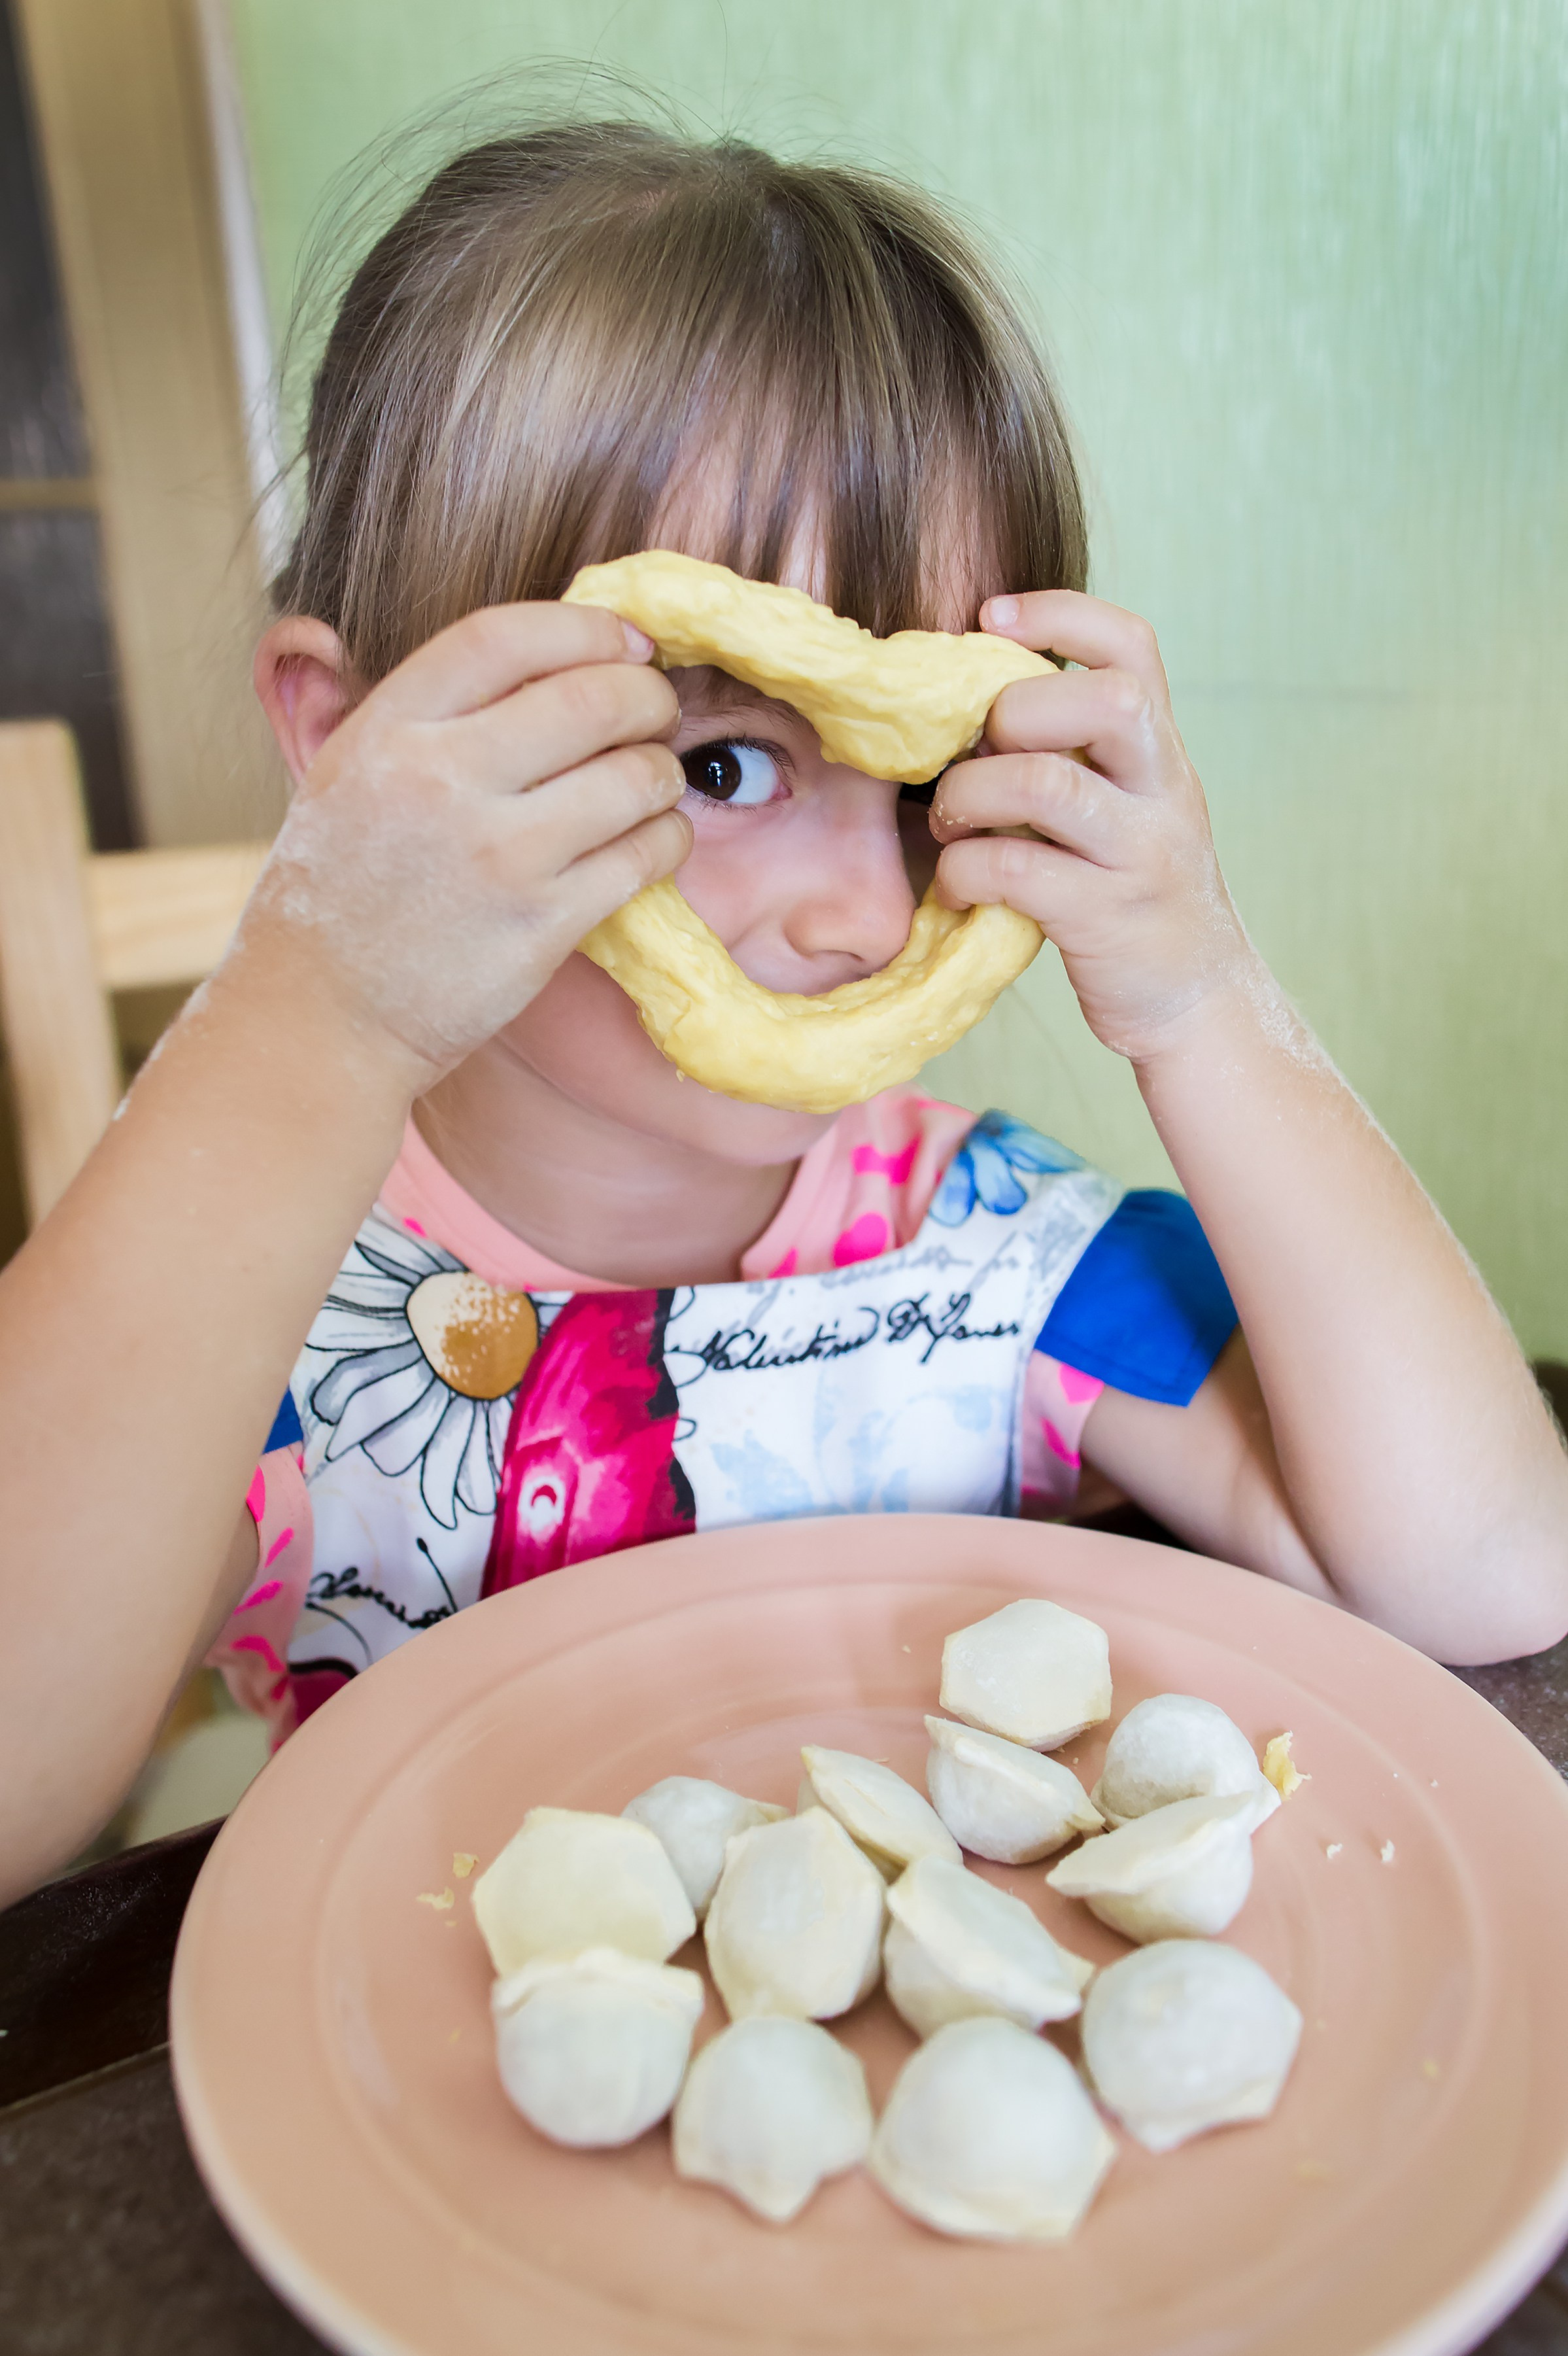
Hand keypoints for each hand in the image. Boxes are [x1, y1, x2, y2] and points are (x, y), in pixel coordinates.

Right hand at [240, 603, 689, 1081]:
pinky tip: (653, 841)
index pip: (504, 637)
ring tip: (653, 781)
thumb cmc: (338, 891)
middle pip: (590, 698)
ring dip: (662, 771)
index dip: (584, 627)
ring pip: (633, 777)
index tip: (625, 639)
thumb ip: (416, 707)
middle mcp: (440, 782)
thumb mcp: (341, 771)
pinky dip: (666, 839)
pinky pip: (643, 857)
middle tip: (654, 710)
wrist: (318, 1018)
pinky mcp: (540, 928)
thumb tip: (521, 644)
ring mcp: (495, 858)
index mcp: (386, 730)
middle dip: (646, 696)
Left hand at [929, 592, 1259, 1063]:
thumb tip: (967, 705)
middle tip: (971, 756)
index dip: (1061, 613)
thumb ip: (1074, 755)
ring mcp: (1142, 855)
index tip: (990, 617)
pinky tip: (957, 886)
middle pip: (1105, 699)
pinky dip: (966, 870)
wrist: (1196, 1000)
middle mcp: (1165, 791)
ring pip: (1047, 784)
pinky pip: (1018, 870)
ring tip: (950, 821)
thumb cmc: (1131, 893)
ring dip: (972, 794)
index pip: (1133, 647)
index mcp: (1161, 752)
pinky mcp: (1107, 919)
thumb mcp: (1124, 807)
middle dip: (1012, 713)